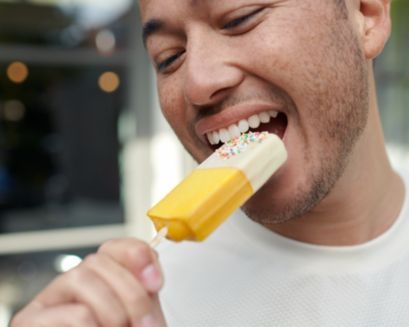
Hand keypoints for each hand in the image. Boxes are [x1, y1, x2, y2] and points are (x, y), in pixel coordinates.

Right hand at [10, 238, 166, 326]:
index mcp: (99, 281)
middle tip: (146, 324)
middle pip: (98, 260)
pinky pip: (74, 314)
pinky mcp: (30, 322)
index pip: (112, 247)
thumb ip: (143, 290)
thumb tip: (148, 255)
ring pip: (81, 279)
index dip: (136, 254)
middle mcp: (71, 286)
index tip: (156, 282)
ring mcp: (48, 303)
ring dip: (112, 311)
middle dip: (131, 293)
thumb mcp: (139, 319)